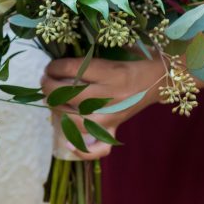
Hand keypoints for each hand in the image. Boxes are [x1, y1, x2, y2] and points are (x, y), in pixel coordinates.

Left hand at [41, 57, 164, 160]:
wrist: (158, 79)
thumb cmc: (131, 62)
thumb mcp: (111, 54)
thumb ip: (87, 60)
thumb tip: (58, 65)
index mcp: (110, 73)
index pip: (73, 70)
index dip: (55, 68)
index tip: (49, 67)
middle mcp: (110, 96)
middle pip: (70, 95)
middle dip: (49, 87)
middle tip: (45, 82)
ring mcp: (112, 116)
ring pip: (76, 121)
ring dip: (58, 112)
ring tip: (51, 102)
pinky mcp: (116, 129)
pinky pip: (99, 147)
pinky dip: (83, 149)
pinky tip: (68, 143)